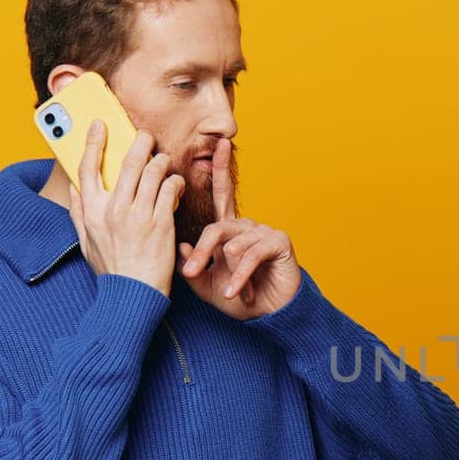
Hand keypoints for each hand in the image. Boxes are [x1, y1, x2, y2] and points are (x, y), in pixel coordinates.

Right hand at [67, 122, 184, 296]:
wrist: (133, 294)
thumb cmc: (112, 270)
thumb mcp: (86, 243)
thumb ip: (78, 214)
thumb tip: (73, 189)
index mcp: (92, 211)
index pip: (87, 167)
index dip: (92, 142)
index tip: (98, 125)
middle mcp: (113, 209)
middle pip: (127, 162)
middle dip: (139, 141)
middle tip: (146, 135)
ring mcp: (138, 214)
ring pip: (153, 171)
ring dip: (160, 161)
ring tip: (163, 162)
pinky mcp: (161, 222)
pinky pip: (169, 189)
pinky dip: (174, 181)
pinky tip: (176, 184)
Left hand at [178, 138, 302, 318]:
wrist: (271, 316)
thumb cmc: (241, 299)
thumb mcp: (208, 287)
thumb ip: (193, 268)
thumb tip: (180, 247)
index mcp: (231, 231)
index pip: (222, 195)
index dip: (221, 169)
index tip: (219, 144)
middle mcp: (247, 227)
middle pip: (219, 225)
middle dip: (204, 249)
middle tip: (192, 271)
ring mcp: (264, 232)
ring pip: (233, 242)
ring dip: (225, 270)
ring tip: (224, 292)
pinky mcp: (278, 242)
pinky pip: (252, 253)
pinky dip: (241, 275)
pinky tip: (237, 292)